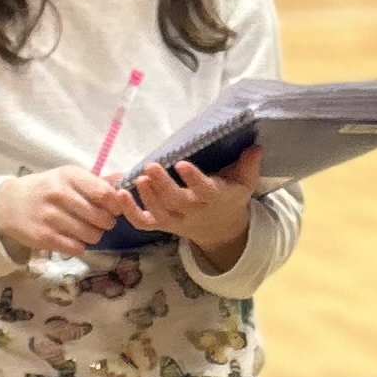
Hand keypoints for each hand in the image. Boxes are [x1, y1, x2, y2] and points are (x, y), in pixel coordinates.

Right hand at [0, 163, 128, 260]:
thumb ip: (97, 182)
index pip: (105, 194)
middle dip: (106, 224)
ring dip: (93, 236)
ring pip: (91, 235)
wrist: (9, 204)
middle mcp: (59, 194)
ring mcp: (50, 216)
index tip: (113, 210)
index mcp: (69, 176)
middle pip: (101, 218)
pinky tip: (71, 239)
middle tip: (99, 223)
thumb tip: (124, 180)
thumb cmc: (46, 189)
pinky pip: (76, 248)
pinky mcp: (43, 236)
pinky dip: (78, 246)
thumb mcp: (68, 178)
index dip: (115, 206)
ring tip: (84, 231)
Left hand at [122, 142, 261, 271]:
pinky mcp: (162, 224)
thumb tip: (256, 147)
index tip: (182, 164)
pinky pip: (144, 223)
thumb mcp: (244, 183)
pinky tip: (120, 195)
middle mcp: (194, 211)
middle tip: (151, 166)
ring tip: (139, 178)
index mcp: (215, 198)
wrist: (220, 230)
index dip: (194, 179)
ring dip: (147, 198)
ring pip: (159, 214)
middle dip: (163, 186)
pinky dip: (130, 213)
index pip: (205, 190)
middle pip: (177, 202)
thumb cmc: (230, 197)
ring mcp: (176, 220)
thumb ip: (249, 166)